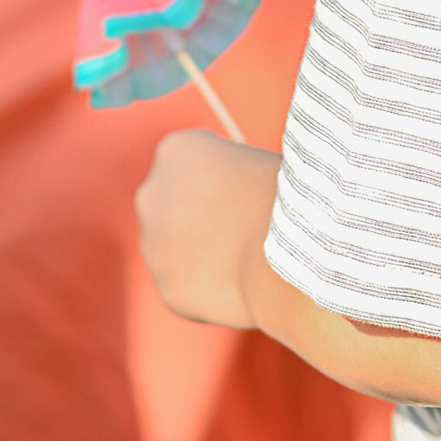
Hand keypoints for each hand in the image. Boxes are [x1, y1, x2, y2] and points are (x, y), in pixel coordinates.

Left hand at [136, 131, 279, 327]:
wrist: (289, 253)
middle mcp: (152, 195)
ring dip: (204, 255)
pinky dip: (212, 289)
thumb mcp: (256, 162)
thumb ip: (229, 175)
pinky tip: (243, 283)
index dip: (224, 179)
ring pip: (177, 251)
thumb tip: (230, 196)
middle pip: (174, 207)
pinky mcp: (169, 288)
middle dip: (200, 218)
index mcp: (175, 151)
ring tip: (249, 258)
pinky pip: (190, 288)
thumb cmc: (287, 199)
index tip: (249, 191)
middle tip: (245, 229)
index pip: (191, 163)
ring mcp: (154, 246)